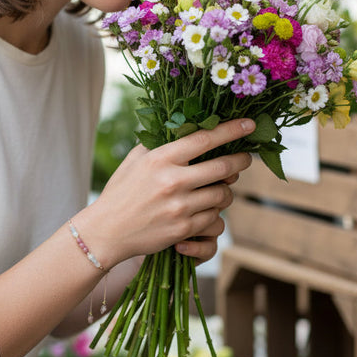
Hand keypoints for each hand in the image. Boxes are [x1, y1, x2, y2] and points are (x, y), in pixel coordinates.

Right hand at [81, 117, 253, 266]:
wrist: (106, 231)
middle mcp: (173, 180)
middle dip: (241, 161)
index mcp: (161, 158)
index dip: (231, 130)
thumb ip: (159, 143)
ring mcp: (180, 206)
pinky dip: (214, 211)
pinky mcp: (184, 229)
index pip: (204, 139)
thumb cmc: (120, 191)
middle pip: (223, 167)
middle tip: (246, 157)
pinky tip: (206, 207)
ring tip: (221, 186)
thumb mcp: (135, 160)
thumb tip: (185, 127)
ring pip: (223, 194)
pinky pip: (214, 217)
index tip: (250, 124)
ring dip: (227, 189)